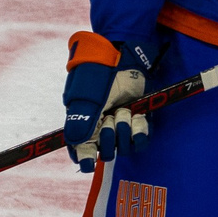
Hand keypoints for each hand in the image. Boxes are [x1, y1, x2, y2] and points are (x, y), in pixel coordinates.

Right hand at [63, 32, 153, 171]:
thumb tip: (77, 148)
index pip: (81, 152)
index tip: (89, 162)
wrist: (122, 54)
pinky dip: (140, 132)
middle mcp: (101, 128)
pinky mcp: (138, 120)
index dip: (84, 159)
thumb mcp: (85, 97)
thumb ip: (80, 123)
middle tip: (109, 117)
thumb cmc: (98, 73)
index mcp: (82, 124)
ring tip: (123, 110)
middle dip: (108, 137)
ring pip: (123, 148)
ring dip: (124, 130)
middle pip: (105, 152)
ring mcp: (120, 125)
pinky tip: (137, 118)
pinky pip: (140, 141)